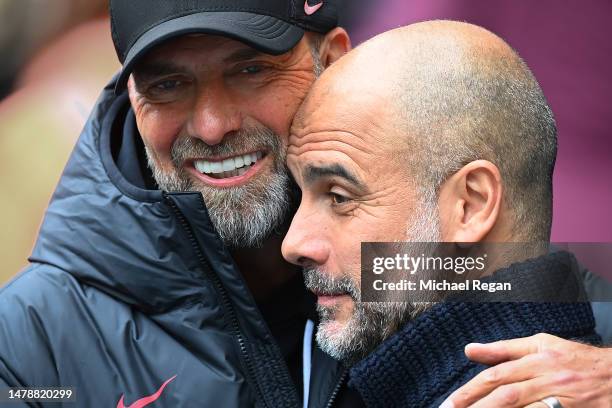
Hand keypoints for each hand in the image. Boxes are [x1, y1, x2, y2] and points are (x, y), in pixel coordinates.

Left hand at [440, 333, 611, 407]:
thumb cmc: (576, 360)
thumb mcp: (541, 345)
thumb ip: (504, 349)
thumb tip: (470, 349)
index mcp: (537, 357)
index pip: (497, 374)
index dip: (471, 390)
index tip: (450, 403)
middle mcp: (548, 377)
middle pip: (505, 394)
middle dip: (475, 405)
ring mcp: (562, 398)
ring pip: (521, 407)